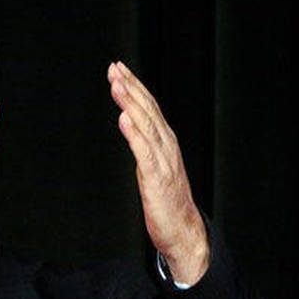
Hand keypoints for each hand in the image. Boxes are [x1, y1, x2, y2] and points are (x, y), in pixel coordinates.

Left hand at [107, 61, 208, 284]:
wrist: (183, 230)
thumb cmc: (168, 200)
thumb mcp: (155, 165)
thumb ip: (145, 144)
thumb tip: (129, 121)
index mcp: (166, 142)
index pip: (149, 107)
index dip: (134, 87)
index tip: (119, 69)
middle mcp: (167, 146)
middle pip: (148, 110)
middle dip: (130, 87)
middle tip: (114, 68)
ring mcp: (163, 161)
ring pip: (146, 126)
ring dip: (131, 104)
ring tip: (117, 85)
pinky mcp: (157, 178)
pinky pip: (144, 152)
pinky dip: (134, 134)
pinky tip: (123, 119)